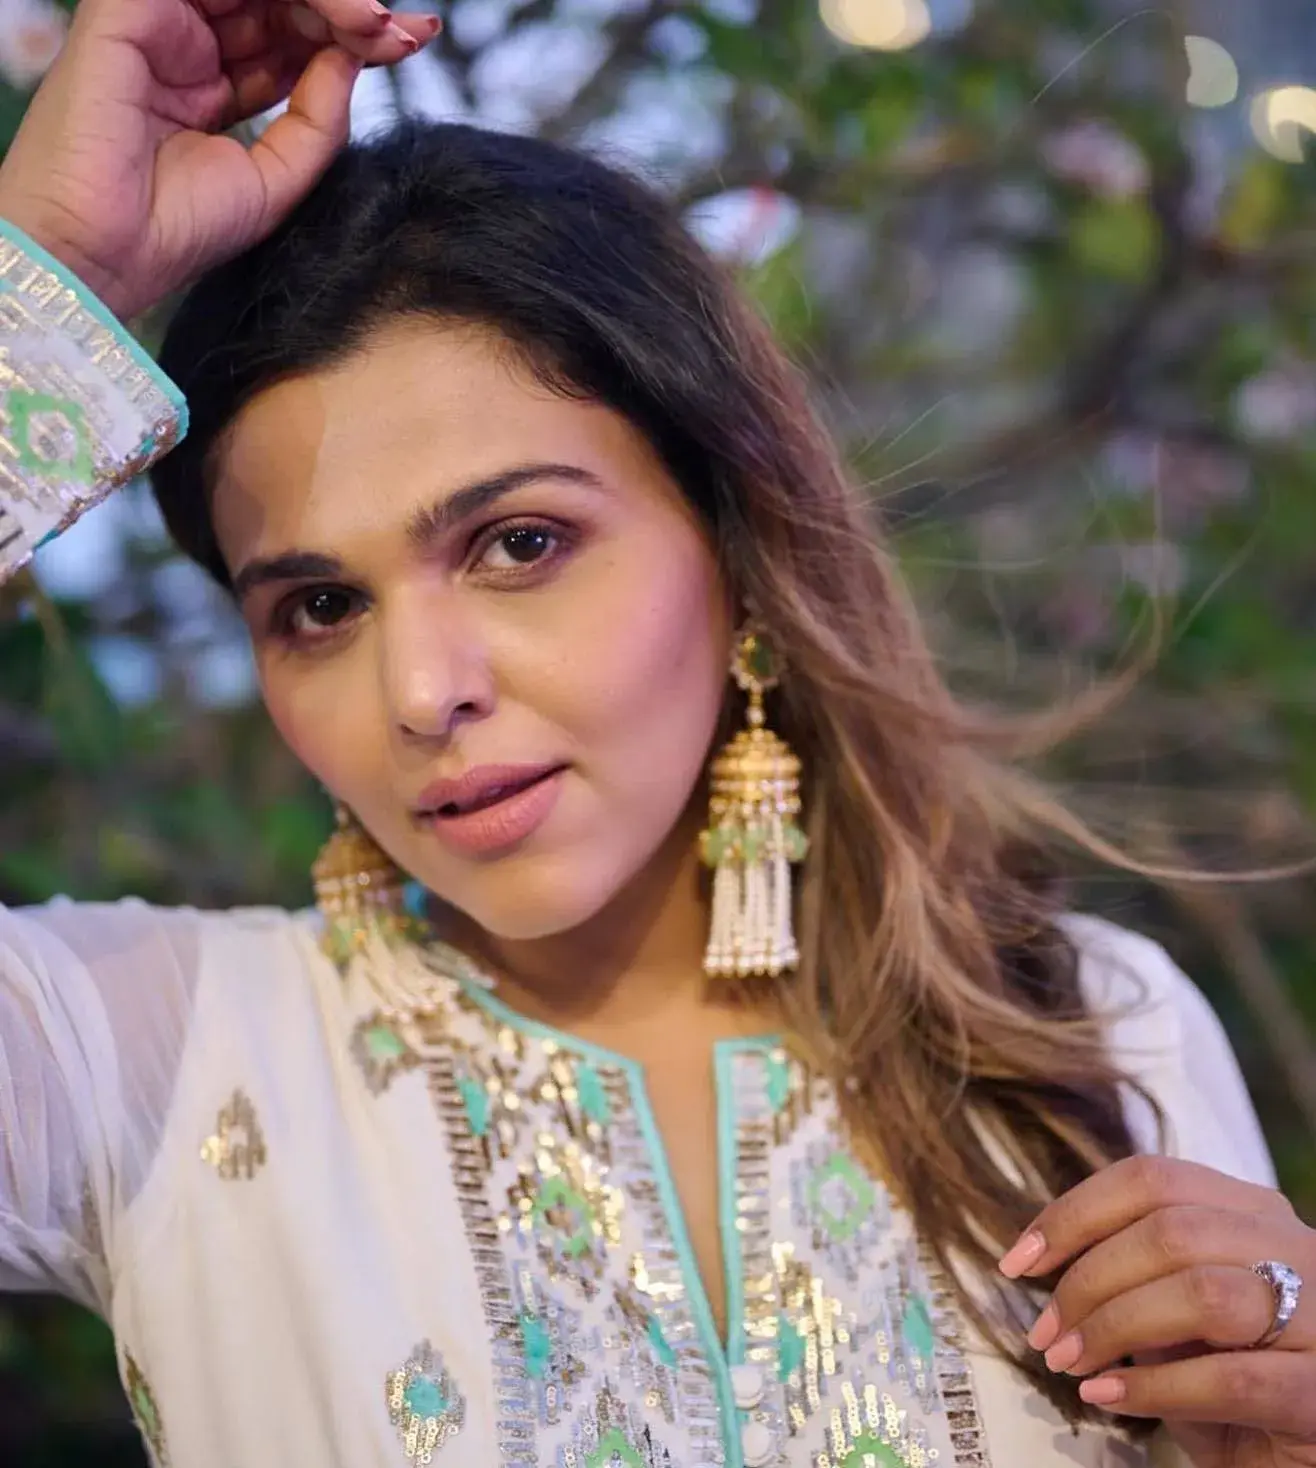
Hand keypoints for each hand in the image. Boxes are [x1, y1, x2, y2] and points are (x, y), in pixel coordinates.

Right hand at [0, 0, 439, 320]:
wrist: (106, 255)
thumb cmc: (175, 231)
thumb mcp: (277, 179)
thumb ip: (320, 119)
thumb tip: (356, 56)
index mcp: (213, 84)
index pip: (293, 36)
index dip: (351, 36)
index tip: (409, 46)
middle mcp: (187, 45)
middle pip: (280, 2)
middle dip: (349, 10)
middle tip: (401, 33)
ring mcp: (161, 23)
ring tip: (374, 24)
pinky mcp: (132, 10)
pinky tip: (332, 13)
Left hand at [999, 1156, 1315, 1467]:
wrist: (1299, 1460)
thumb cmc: (1230, 1380)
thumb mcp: (1175, 1312)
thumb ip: (1134, 1271)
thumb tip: (1045, 1256)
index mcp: (1251, 1212)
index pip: (1151, 1179)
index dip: (1073, 1214)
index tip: (1018, 1261)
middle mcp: (1295, 1248)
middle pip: (1170, 1231)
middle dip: (1087, 1280)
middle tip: (1043, 1333)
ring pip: (1201, 1293)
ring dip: (1113, 1328)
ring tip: (1069, 1362)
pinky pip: (1230, 1379)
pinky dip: (1154, 1387)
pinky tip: (1107, 1397)